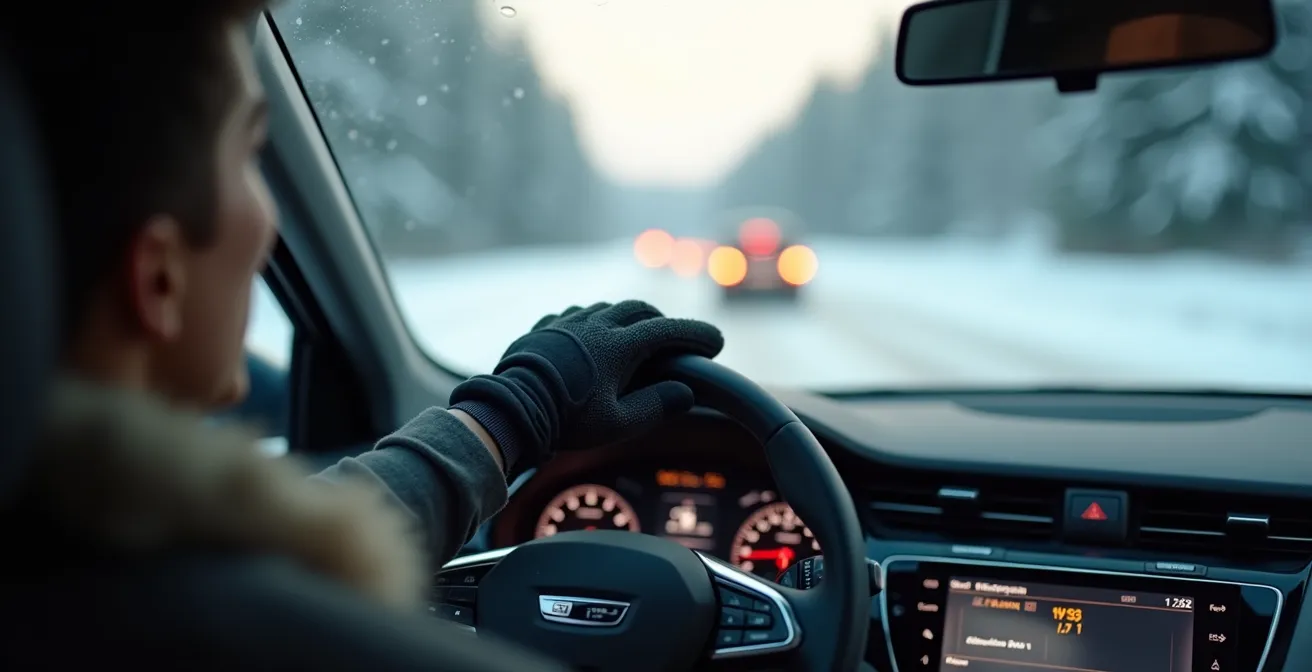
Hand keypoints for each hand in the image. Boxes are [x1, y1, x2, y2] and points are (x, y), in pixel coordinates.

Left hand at [448, 301, 723, 475]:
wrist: (511, 409)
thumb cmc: (567, 420)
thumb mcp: (618, 423)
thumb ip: (656, 406)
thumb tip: (686, 392)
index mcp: (619, 345)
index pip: (668, 331)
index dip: (696, 334)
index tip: (715, 341)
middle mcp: (596, 324)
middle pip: (637, 309)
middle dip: (660, 320)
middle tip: (673, 338)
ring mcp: (568, 322)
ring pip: (605, 308)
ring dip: (625, 318)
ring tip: (631, 337)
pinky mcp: (544, 328)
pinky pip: (575, 315)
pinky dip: (591, 322)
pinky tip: (589, 336)